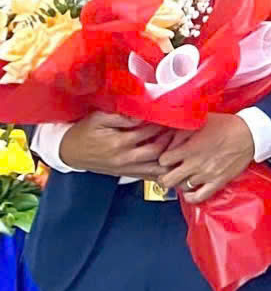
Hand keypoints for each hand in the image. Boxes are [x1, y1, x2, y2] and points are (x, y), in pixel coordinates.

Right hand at [56, 113, 170, 179]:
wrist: (68, 152)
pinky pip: (149, 176)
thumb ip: (122, 116)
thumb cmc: (83, 131)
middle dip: (172, 139)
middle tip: (182, 128)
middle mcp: (124, 158)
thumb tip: (143, 114)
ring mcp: (126, 168)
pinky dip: (163, 171)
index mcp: (118, 143)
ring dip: (171, 158)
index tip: (173, 114)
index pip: (149, 132)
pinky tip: (173, 162)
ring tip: (181, 144)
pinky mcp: (126, 173)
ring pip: (157, 168)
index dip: (163, 123)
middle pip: (158, 151)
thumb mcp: (98, 118)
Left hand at [154, 114, 255, 203]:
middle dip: (165, 175)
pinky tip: (189, 192)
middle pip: (167, 179)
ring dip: (180, 183)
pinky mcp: (218, 181)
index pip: (162, 161)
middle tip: (168, 172)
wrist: (250, 134)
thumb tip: (167, 135)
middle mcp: (195, 163)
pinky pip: (199, 197)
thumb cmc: (226, 125)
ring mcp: (206, 174)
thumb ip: (183, 130)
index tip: (166, 157)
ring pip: (182, 187)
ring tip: (182, 177)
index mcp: (189, 148)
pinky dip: (191, 197)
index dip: (162, 159)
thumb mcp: (201, 121)